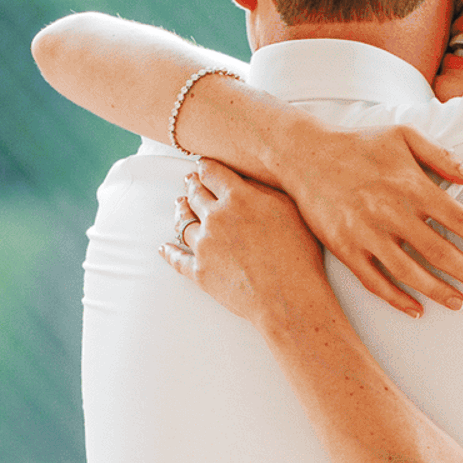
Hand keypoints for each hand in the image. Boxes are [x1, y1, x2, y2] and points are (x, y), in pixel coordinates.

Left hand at [159, 160, 330, 326]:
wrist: (288, 298)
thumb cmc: (297, 255)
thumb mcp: (289, 209)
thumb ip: (264, 189)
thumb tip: (246, 177)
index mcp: (237, 198)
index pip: (213, 173)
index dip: (206, 167)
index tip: (203, 164)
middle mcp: (215, 218)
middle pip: (196, 195)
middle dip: (192, 185)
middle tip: (190, 181)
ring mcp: (204, 246)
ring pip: (183, 223)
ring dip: (181, 212)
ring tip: (180, 206)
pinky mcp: (199, 271)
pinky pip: (177, 259)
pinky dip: (169, 252)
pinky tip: (164, 248)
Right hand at [274, 120, 462, 316]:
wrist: (304, 155)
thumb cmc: (360, 144)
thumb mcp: (404, 135)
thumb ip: (441, 156)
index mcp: (410, 185)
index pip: (460, 219)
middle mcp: (390, 212)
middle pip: (440, 252)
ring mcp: (365, 233)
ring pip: (409, 272)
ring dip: (438, 291)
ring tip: (461, 303)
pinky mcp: (344, 248)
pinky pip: (374, 281)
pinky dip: (396, 298)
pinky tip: (416, 309)